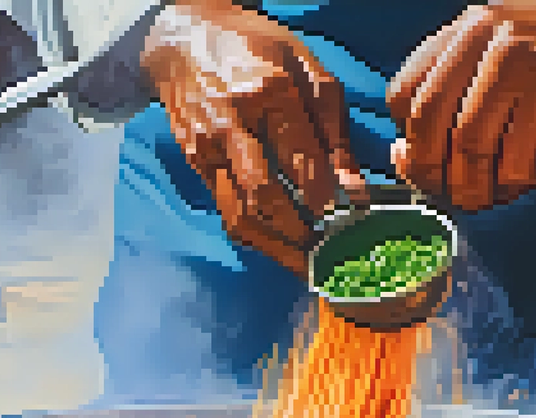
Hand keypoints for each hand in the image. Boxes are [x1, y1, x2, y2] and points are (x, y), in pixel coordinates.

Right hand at [143, 1, 367, 276]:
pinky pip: (226, 211)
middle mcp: (233, 122)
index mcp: (268, 90)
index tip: (347, 216)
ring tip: (309, 262)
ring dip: (276, 245)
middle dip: (299, 230)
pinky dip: (256, 236)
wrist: (182, 37)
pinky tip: (282, 246)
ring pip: (240, 212)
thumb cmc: (255, 48)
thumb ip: (334, 128)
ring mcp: (208, 147)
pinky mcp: (195, 163)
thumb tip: (353, 188)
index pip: (299, 154)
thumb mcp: (307, 68)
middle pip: (264, 193)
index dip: (322, 192)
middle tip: (330, 250)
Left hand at [387, 0, 535, 211]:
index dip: (411, 146)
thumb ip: (441, 89)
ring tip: (500, 191)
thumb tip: (403, 156)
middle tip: (459, 198)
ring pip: (500, 161)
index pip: (411, 98)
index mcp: (469, 30)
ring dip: (496, 190)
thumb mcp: (482, 47)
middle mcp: (501, 48)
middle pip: (455, 138)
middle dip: (451, 183)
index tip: (420, 167)